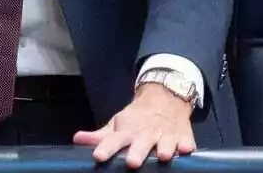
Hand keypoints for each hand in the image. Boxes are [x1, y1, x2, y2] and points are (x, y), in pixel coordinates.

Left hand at [73, 83, 195, 167]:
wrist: (163, 98)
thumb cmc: (137, 118)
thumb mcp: (117, 124)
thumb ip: (99, 136)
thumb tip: (76, 139)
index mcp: (127, 132)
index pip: (114, 141)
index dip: (106, 149)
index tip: (98, 156)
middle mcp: (145, 134)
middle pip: (140, 144)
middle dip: (137, 152)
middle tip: (132, 163)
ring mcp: (165, 134)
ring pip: (165, 142)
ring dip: (164, 148)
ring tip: (163, 156)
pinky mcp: (182, 136)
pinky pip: (186, 140)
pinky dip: (186, 144)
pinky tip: (186, 149)